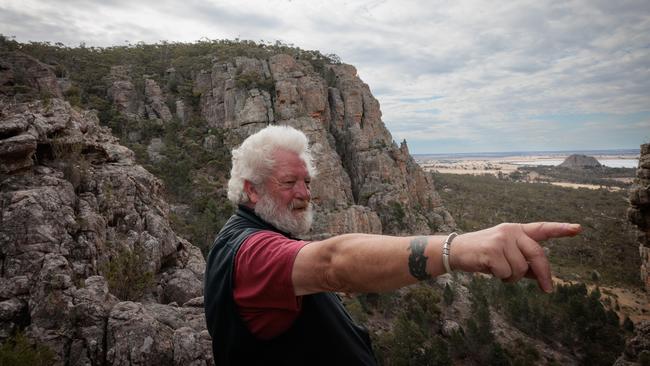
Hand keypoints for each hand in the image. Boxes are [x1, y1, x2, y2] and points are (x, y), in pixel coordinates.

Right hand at [450, 222, 581, 291]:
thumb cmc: (483, 255)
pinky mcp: (492, 249)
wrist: (455, 250)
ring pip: (521, 268)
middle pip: (537, 254)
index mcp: (516, 230)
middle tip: (548, 289)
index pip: (542, 228)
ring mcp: (501, 239)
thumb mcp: (505, 255)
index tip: (578, 229)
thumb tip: (540, 275)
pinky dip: (501, 277)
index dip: (561, 229)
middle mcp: (511, 231)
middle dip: (543, 274)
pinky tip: (490, 270)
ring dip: (512, 277)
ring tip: (498, 271)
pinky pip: (507, 272)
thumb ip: (523, 261)